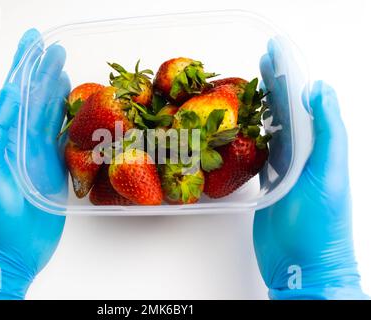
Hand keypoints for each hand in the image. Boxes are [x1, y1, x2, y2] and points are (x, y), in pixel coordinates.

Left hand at [0, 29, 69, 298]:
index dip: (24, 66)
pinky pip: (66, 141)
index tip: (34, 42)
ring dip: (57, 93)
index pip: (14, 92)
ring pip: (51, 117)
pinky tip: (77, 112)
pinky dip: (72, 123)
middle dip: (44, 73)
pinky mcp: (55, 172)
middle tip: (56, 51)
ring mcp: (39, 156)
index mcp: (2, 136)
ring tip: (66, 72)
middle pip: (35, 99)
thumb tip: (9, 93)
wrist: (6, 251)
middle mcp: (21, 141)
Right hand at [253, 40, 366, 298]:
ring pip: (272, 129)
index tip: (275, 52)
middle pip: (286, 111)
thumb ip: (328, 131)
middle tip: (260, 61)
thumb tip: (320, 90)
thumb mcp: (329, 174)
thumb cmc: (321, 224)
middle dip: (274, 84)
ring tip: (249, 87)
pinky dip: (252, 136)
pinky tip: (244, 127)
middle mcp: (303, 153)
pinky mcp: (268, 183)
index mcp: (319, 145)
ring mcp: (285, 168)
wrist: (304, 265)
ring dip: (262, 107)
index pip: (302, 101)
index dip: (290, 75)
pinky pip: (260, 153)